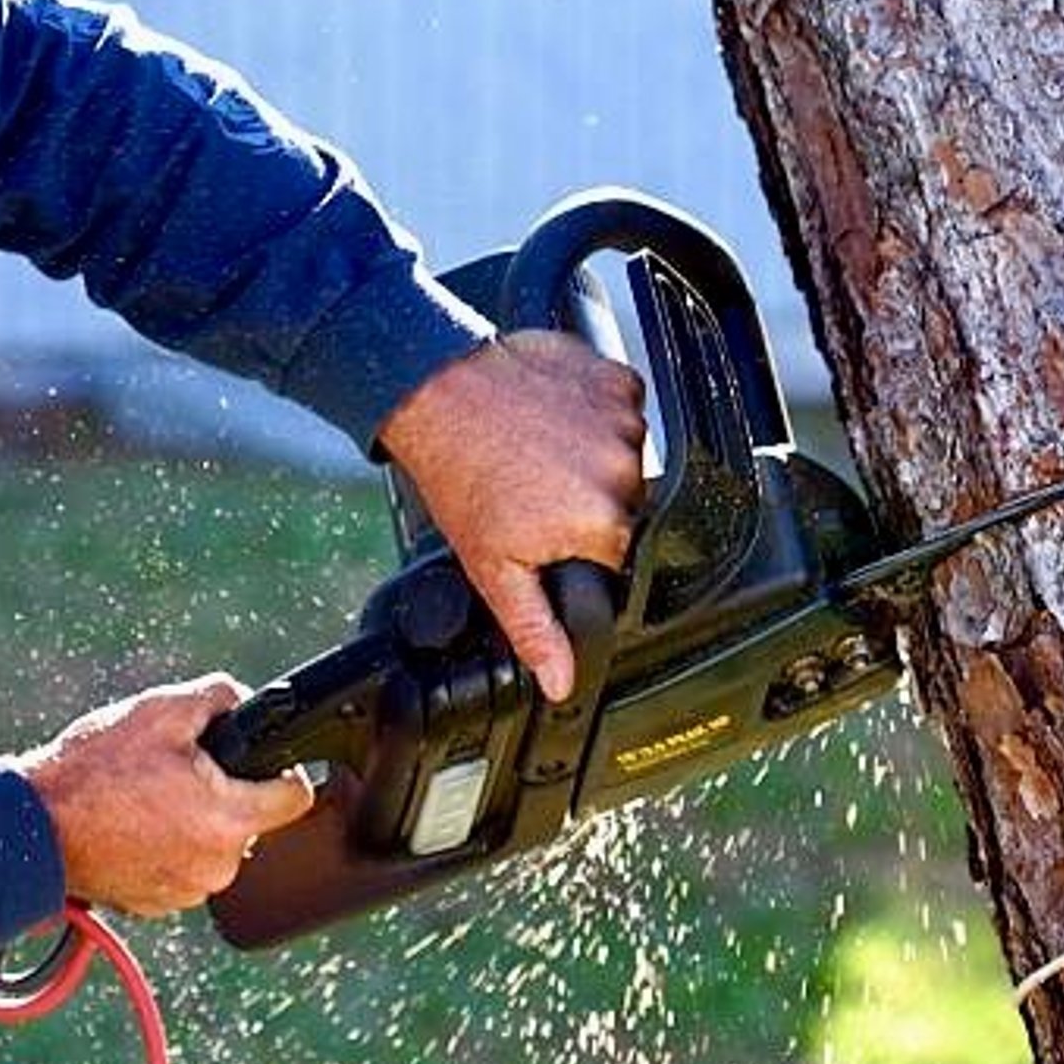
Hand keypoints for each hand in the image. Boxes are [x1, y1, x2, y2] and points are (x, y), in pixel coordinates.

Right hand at [16, 675, 313, 917]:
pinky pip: (184, 867)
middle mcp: (217, 866)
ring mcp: (187, 890)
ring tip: (150, 801)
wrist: (31, 826)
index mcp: (229, 820)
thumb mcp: (162, 710)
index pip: (295, 796)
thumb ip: (222, 696)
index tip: (260, 762)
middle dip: (226, 792)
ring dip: (195, 822)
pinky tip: (137, 826)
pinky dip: (169, 847)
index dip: (282, 770)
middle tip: (180, 776)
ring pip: (216, 844)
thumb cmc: (90, 773)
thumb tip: (246, 701)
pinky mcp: (158, 904)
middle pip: (252, 819)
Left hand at [377, 331, 646, 700]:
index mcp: (603, 525)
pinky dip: (598, 412)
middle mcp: (625, 474)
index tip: (547, 526)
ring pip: (626, 456)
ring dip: (594, 455)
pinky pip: (625, 408)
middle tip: (535, 488)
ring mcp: (625, 422)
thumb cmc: (459, 475)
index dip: (580, 544)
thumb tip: (563, 682)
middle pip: (625, 504)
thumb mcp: (492, 569)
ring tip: (540, 451)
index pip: (616, 552)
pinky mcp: (617, 381)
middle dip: (588, 501)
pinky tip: (555, 419)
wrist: (437, 393)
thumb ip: (536, 629)